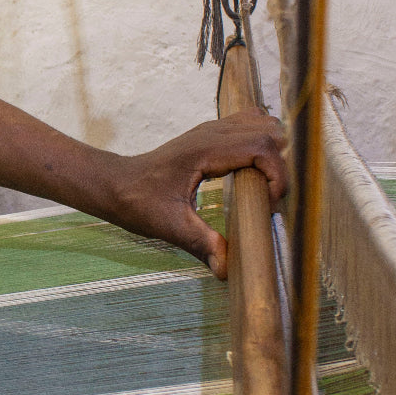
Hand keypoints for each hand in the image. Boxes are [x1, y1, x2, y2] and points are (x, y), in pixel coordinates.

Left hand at [106, 110, 286, 277]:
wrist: (116, 185)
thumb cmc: (138, 202)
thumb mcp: (170, 226)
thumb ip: (201, 243)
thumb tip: (226, 269)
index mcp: (206, 149)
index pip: (263, 145)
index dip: (276, 175)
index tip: (266, 205)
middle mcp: (213, 132)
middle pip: (270, 132)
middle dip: (280, 166)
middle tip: (265, 199)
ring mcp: (212, 129)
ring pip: (263, 125)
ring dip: (273, 153)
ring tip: (260, 187)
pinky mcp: (211, 134)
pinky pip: (249, 127)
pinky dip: (261, 145)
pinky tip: (250, 174)